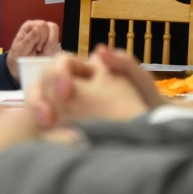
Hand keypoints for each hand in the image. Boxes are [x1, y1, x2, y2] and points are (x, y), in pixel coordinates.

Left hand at [5, 20, 60, 79]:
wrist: (20, 67)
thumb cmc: (18, 56)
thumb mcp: (20, 49)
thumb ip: (28, 39)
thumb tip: (37, 29)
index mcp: (30, 26)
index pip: (42, 25)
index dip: (42, 37)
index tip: (37, 47)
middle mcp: (39, 28)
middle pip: (53, 27)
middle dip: (48, 41)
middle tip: (40, 50)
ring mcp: (47, 35)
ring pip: (57, 35)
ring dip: (51, 46)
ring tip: (43, 53)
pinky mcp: (52, 43)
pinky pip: (58, 45)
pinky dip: (53, 51)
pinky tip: (45, 55)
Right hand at [26, 47, 153, 127]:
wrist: (155, 130)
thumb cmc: (147, 100)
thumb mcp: (140, 81)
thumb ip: (124, 63)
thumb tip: (98, 50)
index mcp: (88, 73)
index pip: (61, 65)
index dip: (58, 74)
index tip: (67, 91)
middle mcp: (73, 89)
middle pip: (43, 86)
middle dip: (39, 99)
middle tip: (48, 119)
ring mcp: (67, 110)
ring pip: (40, 107)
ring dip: (37, 115)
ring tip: (46, 131)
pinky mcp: (65, 130)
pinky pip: (47, 130)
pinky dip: (44, 135)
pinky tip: (50, 144)